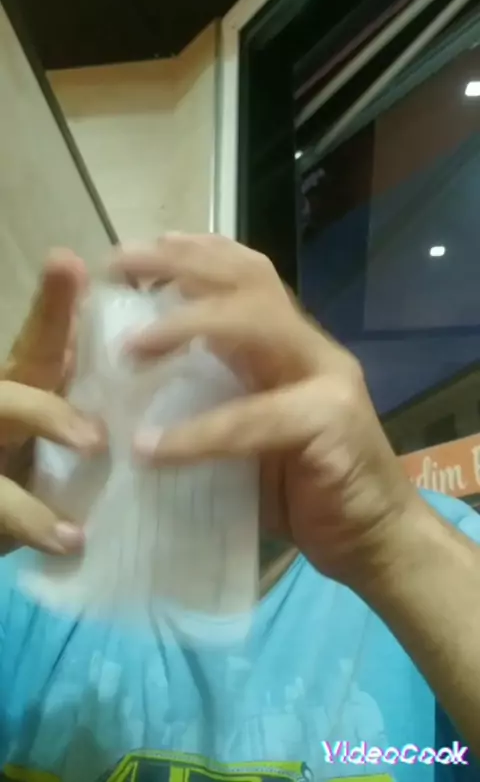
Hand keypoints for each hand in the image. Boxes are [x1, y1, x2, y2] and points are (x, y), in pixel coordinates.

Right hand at [0, 250, 103, 555]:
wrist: (5, 520)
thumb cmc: (32, 465)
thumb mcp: (65, 421)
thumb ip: (92, 389)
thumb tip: (160, 359)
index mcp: (32, 382)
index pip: (45, 334)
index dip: (54, 300)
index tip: (69, 261)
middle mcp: (7, 400)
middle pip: (21, 358)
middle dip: (48, 332)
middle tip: (105, 330)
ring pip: (3, 410)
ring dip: (47, 419)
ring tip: (93, 441)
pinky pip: (3, 505)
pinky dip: (35, 520)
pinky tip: (72, 536)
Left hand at [110, 233, 421, 586]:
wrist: (376, 539)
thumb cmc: (309, 491)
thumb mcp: (253, 435)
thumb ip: (216, 401)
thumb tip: (141, 392)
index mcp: (291, 345)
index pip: (248, 274)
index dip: (194, 253)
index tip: (135, 253)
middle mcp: (311, 348)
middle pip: (250, 279)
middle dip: (181, 264)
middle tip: (119, 266)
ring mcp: (327, 378)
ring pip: (256, 324)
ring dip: (186, 326)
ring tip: (130, 349)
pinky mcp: (330, 422)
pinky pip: (253, 418)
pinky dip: (198, 432)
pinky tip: (154, 448)